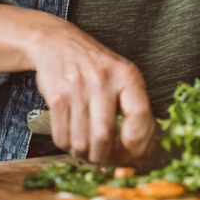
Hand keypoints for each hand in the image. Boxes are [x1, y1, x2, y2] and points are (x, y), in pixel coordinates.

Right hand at [0, 5, 155, 164]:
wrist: (56, 42)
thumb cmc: (95, 65)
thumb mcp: (121, 74)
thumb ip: (133, 106)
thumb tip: (143, 148)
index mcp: (127, 75)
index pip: (140, 117)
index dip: (137, 143)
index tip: (131, 152)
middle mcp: (103, 81)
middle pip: (104, 138)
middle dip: (103, 157)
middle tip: (103, 157)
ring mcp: (78, 88)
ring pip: (81, 142)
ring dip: (83, 153)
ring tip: (86, 147)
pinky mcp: (57, 96)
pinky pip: (61, 137)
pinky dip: (67, 145)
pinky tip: (71, 135)